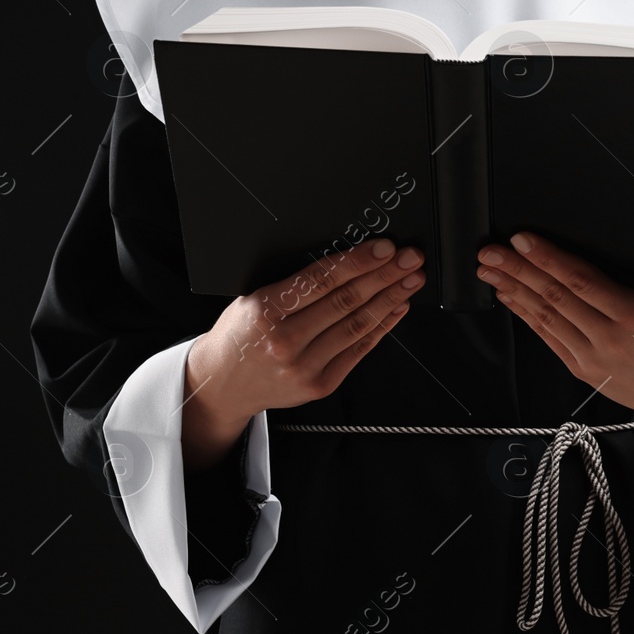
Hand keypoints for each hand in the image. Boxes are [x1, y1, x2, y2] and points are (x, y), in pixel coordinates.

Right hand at [180, 238, 426, 471]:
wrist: (222, 384)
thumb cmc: (241, 334)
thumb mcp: (253, 298)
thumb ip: (295, 284)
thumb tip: (348, 260)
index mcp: (265, 309)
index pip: (321, 279)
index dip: (358, 261)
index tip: (385, 248)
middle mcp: (284, 340)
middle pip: (346, 301)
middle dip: (384, 275)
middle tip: (410, 258)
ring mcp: (304, 366)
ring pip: (357, 325)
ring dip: (390, 299)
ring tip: (411, 280)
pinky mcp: (319, 385)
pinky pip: (359, 350)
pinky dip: (382, 326)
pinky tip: (397, 307)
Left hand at [475, 231, 633, 476]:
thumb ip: (632, 282)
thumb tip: (589, 252)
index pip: (581, 280)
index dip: (548, 258)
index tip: (523, 239)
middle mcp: (610, 339)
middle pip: (554, 297)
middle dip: (517, 270)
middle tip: (491, 251)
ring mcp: (592, 358)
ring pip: (545, 317)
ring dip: (513, 290)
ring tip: (490, 270)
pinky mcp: (582, 371)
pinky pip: (548, 337)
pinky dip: (525, 314)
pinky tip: (510, 297)